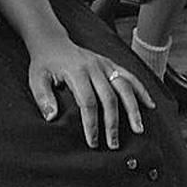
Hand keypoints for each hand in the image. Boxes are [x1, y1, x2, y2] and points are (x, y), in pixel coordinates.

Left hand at [28, 40, 155, 149]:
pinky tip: (150, 104)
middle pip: (109, 97)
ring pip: (124, 86)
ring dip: (133, 108)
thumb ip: (43, 98)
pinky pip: (129, 76)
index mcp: (77, 72)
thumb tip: (52, 118)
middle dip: (113, 122)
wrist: (53, 42)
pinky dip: (141, 90)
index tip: (93, 142)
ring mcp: (105, 64)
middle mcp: (94, 67)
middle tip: (113, 144)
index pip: (88, 102)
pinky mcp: (111, 64)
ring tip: (138, 128)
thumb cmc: (44, 64)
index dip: (91, 123)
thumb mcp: (37, 79)